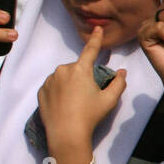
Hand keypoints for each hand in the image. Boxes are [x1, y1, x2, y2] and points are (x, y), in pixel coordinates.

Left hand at [37, 27, 126, 153]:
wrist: (66, 134)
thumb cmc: (90, 116)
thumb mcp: (109, 100)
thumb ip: (118, 83)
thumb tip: (122, 72)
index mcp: (81, 69)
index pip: (90, 50)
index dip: (96, 39)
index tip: (96, 28)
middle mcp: (63, 70)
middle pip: (76, 67)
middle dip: (82, 75)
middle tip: (88, 94)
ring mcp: (50, 80)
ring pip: (63, 76)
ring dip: (70, 83)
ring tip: (75, 101)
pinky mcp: (41, 91)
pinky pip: (53, 85)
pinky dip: (59, 91)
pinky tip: (64, 104)